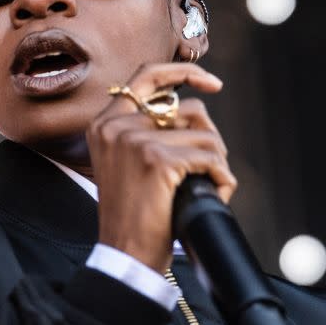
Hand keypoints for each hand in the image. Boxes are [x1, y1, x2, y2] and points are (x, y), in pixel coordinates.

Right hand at [86, 63, 236, 271]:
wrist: (125, 253)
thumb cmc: (134, 214)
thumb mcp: (127, 163)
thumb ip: (144, 132)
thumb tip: (194, 112)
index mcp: (104, 124)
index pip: (146, 75)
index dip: (184, 71)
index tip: (212, 82)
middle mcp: (115, 126)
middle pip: (187, 109)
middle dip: (210, 136)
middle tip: (213, 165)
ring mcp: (134, 140)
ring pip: (204, 134)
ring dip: (217, 163)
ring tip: (207, 187)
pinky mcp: (156, 159)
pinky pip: (210, 157)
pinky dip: (221, 178)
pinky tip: (213, 195)